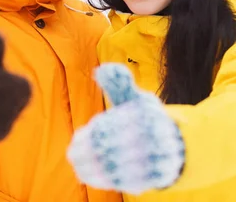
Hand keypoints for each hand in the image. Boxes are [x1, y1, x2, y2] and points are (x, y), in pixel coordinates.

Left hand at [67, 63, 184, 194]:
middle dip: (92, 153)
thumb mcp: (135, 98)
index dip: (94, 133)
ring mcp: (159, 158)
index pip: (116, 125)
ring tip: (78, 166)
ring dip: (97, 169)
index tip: (78, 136)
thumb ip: (118, 83)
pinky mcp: (159, 177)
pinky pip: (133, 181)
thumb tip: (101, 69)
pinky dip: (111, 181)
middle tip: (73, 154)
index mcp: (147, 116)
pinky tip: (95, 177)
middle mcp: (155, 137)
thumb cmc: (146, 117)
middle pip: (117, 147)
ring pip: (124, 166)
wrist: (179, 143)